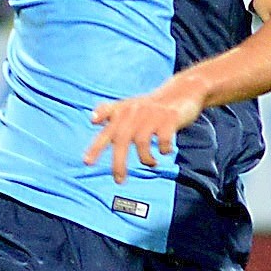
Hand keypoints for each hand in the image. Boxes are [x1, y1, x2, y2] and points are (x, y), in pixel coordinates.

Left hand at [85, 79, 205, 182]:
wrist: (183, 90)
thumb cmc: (152, 104)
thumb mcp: (130, 105)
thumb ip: (110, 112)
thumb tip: (92, 119)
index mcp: (123, 111)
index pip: (106, 132)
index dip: (95, 146)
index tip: (87, 163)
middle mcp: (134, 112)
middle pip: (121, 141)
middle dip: (118, 164)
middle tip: (119, 180)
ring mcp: (152, 115)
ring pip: (142, 142)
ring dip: (146, 158)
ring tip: (151, 163)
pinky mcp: (169, 118)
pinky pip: (163, 140)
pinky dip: (164, 150)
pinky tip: (165, 152)